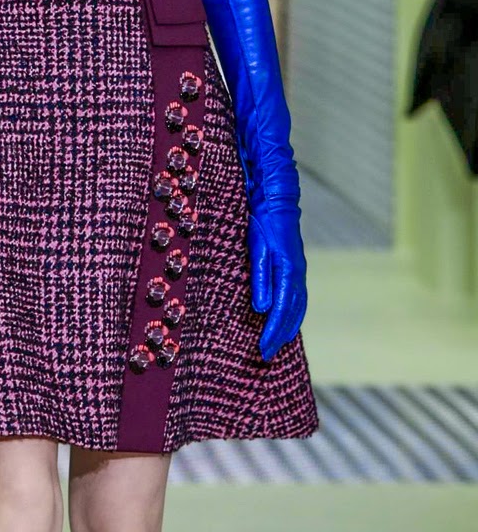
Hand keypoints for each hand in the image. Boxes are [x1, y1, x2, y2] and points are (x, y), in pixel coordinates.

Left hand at [247, 196, 307, 360]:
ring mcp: (297, 270)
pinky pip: (296, 296)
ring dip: (287, 326)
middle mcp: (296, 274)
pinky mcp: (293, 265)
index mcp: (288, 271)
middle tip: (267, 355)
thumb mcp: (256, 248)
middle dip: (280, 335)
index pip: (281, 310)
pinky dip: (291, 313)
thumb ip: (260, 278)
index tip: (262, 350)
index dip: (272, 332)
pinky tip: (283, 319)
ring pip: (297, 306)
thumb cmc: (262, 221)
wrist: (275, 198)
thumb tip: (261, 309)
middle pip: (292, 313)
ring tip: (276, 344)